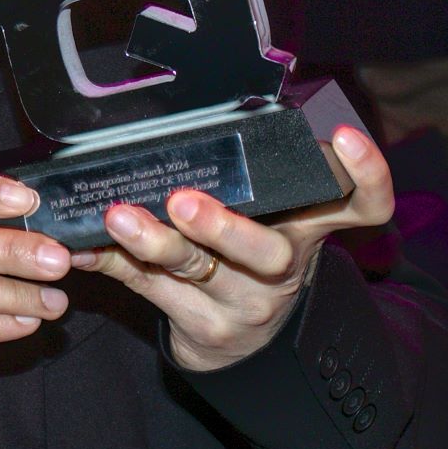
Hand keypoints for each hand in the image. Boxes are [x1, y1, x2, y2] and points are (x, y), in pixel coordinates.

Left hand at [72, 125, 391, 371]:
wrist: (247, 345)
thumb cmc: (250, 256)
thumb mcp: (272, 217)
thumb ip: (254, 172)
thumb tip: (205, 104)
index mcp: (308, 228)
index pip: (362, 206)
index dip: (366, 175)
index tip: (345, 137)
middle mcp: (282, 268)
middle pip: (266, 252)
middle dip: (222, 226)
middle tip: (183, 201)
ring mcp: (241, 302)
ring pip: (194, 270)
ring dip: (151, 242)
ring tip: (118, 217)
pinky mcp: (200, 326)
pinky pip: (146, 288)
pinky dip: (110, 262)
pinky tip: (81, 247)